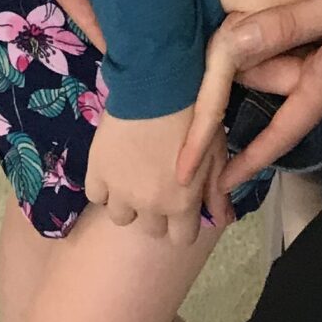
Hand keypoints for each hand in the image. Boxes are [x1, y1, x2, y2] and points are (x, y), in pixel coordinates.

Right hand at [85, 107, 218, 242]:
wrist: (157, 82)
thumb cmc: (193, 113)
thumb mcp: (214, 150)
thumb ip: (216, 190)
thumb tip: (224, 220)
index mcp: (182, 203)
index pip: (182, 239)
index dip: (183, 224)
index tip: (180, 205)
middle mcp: (150, 205)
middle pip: (152, 229)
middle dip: (156, 212)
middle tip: (157, 184)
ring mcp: (120, 191)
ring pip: (121, 217)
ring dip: (128, 201)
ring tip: (133, 176)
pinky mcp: (96, 173)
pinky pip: (96, 195)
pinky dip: (104, 186)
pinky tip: (114, 167)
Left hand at [185, 0, 321, 191]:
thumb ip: (288, 23)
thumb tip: (231, 42)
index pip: (278, 133)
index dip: (244, 160)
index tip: (212, 186)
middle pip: (278, 98)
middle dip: (242, 96)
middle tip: (200, 86)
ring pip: (292, 76)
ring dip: (261, 68)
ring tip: (222, 54)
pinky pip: (309, 57)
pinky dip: (283, 46)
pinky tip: (271, 27)